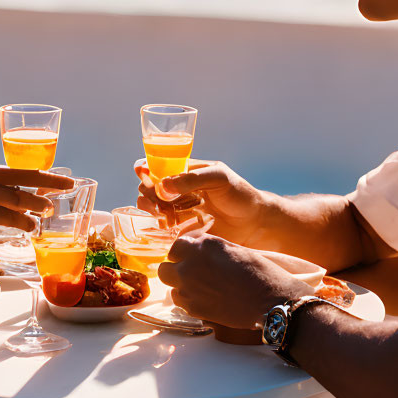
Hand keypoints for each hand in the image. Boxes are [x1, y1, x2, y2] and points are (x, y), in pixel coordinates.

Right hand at [0, 161, 73, 244]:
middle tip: (69, 186)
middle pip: (22, 178)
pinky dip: (20, 222)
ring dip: (36, 205)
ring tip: (49, 212)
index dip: (42, 175)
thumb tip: (17, 199)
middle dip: (48, 182)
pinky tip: (30, 227)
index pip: (18, 169)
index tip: (62, 178)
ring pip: (14, 198)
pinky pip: (2, 217)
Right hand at [135, 159, 269, 243]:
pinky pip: (162, 228)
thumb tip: (162, 186)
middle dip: (146, 192)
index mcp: (185, 172)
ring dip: (151, 209)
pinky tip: (167, 227)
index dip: (145, 168)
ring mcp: (179, 211)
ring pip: (152, 208)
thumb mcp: (218, 178)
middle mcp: (178, 191)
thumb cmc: (240, 194)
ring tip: (163, 215)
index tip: (141, 173)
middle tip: (157, 201)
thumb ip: (191, 179)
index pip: (158, 166)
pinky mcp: (182, 230)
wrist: (255, 224)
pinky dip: (158, 227)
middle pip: (149, 188)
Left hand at [157, 233, 306, 329]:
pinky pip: (181, 303)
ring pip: (171, 287)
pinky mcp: (194, 309)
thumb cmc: (259, 272)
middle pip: (165, 268)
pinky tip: (207, 299)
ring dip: (181, 286)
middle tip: (192, 273)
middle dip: (175, 269)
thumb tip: (199, 250)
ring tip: (202, 288)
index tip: (192, 257)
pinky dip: (189, 301)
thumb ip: (211, 248)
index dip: (184, 252)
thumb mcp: (234, 249)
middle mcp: (189, 266)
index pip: (176, 246)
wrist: (271, 301)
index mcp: (201, 246)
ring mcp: (189, 289)